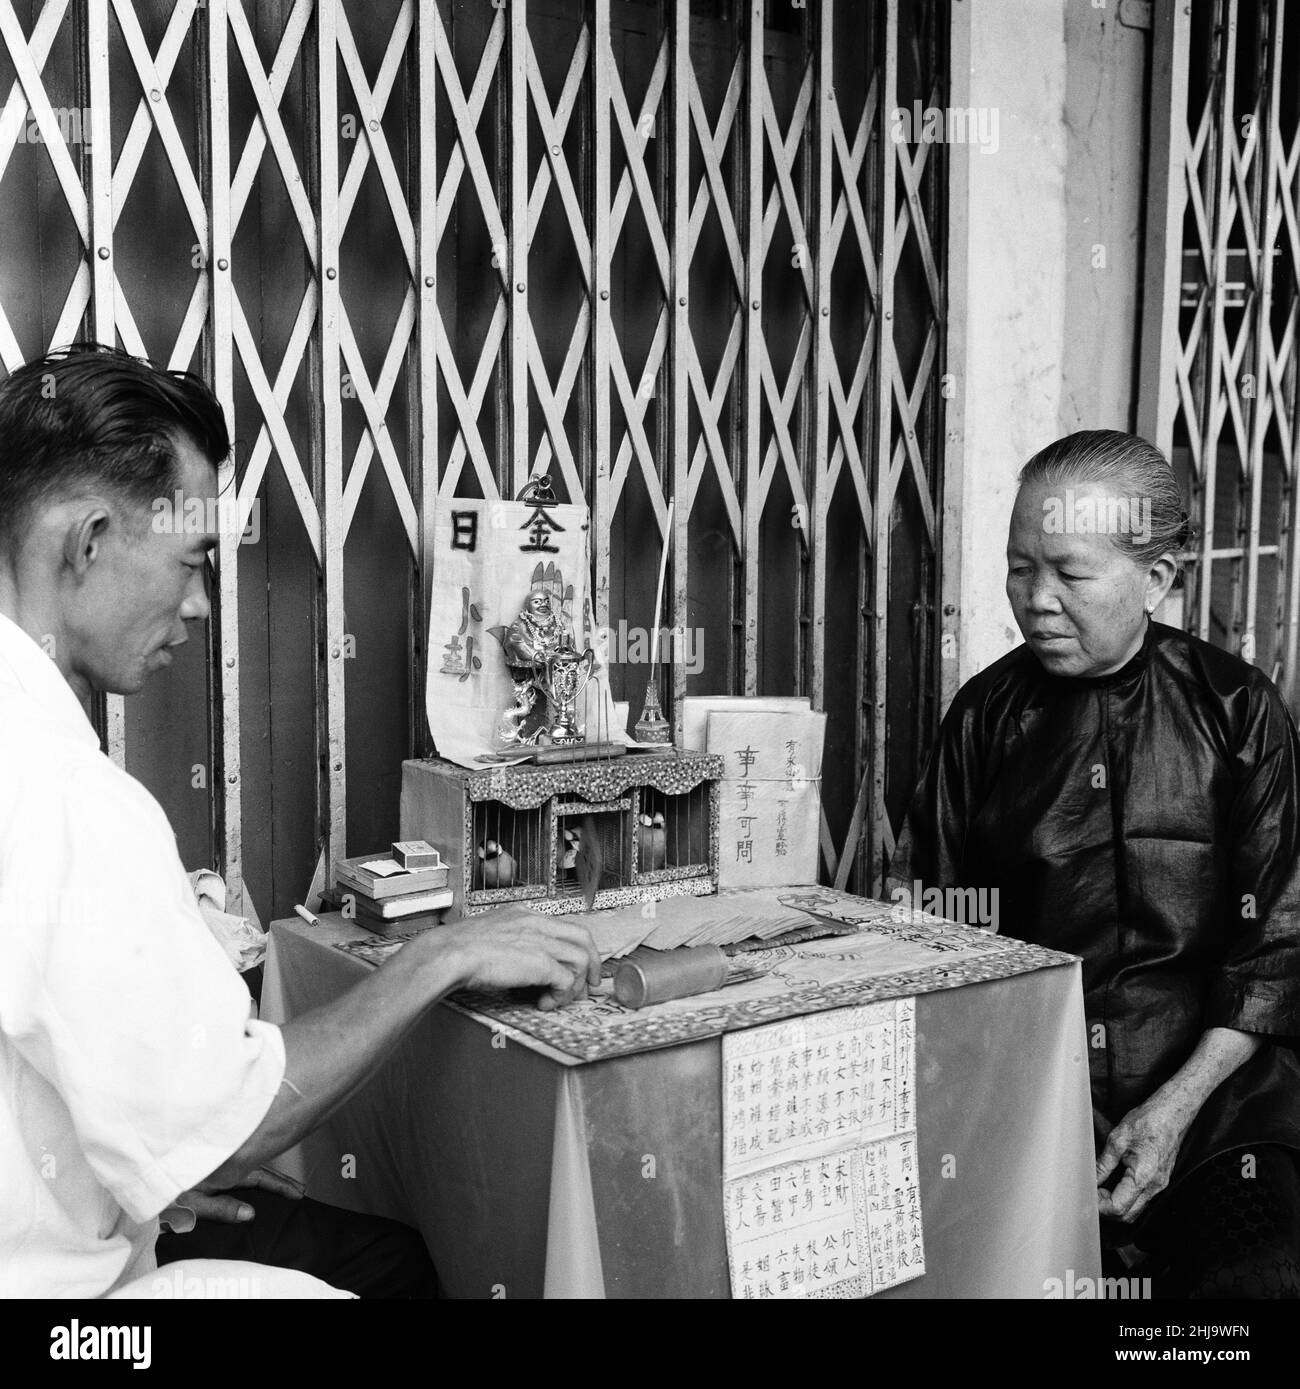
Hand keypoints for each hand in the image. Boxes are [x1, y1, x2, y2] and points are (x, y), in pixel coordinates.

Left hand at [180, 1166, 306, 1220]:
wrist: (147, 1167)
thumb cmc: (168, 1186)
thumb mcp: (193, 1202)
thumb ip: (222, 1208)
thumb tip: (250, 1214)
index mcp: (227, 1171)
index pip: (260, 1178)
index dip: (280, 1186)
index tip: (298, 1193)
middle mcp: (228, 1163)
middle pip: (260, 1169)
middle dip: (281, 1180)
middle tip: (299, 1189)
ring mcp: (222, 1161)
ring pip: (251, 1164)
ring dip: (269, 1175)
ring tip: (284, 1185)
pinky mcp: (214, 1163)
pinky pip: (241, 1165)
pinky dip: (253, 1171)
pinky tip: (255, 1176)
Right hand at [440, 909, 599, 1010]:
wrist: (448, 954)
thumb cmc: (458, 949)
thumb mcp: (491, 935)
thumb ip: (510, 941)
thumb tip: (519, 962)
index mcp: (524, 914)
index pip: (564, 926)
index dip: (576, 947)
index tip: (577, 966)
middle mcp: (537, 923)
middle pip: (583, 938)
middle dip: (593, 963)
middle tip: (590, 984)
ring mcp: (541, 941)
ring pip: (581, 959)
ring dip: (574, 985)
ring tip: (557, 999)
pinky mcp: (541, 962)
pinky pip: (567, 981)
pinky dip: (561, 996)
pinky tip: (545, 1003)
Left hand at [1095, 1091, 1192, 1222]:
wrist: (1171, 1115)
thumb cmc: (1148, 1122)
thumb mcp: (1117, 1140)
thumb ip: (1103, 1164)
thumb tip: (1090, 1179)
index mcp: (1143, 1177)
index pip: (1118, 1207)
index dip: (1099, 1205)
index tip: (1087, 1194)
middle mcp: (1155, 1187)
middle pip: (1128, 1215)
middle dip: (1106, 1209)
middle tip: (1092, 1192)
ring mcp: (1160, 1186)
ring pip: (1136, 1210)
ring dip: (1116, 1205)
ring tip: (1101, 1187)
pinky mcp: (1160, 1181)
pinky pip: (1142, 1199)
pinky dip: (1126, 1198)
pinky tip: (1114, 1185)